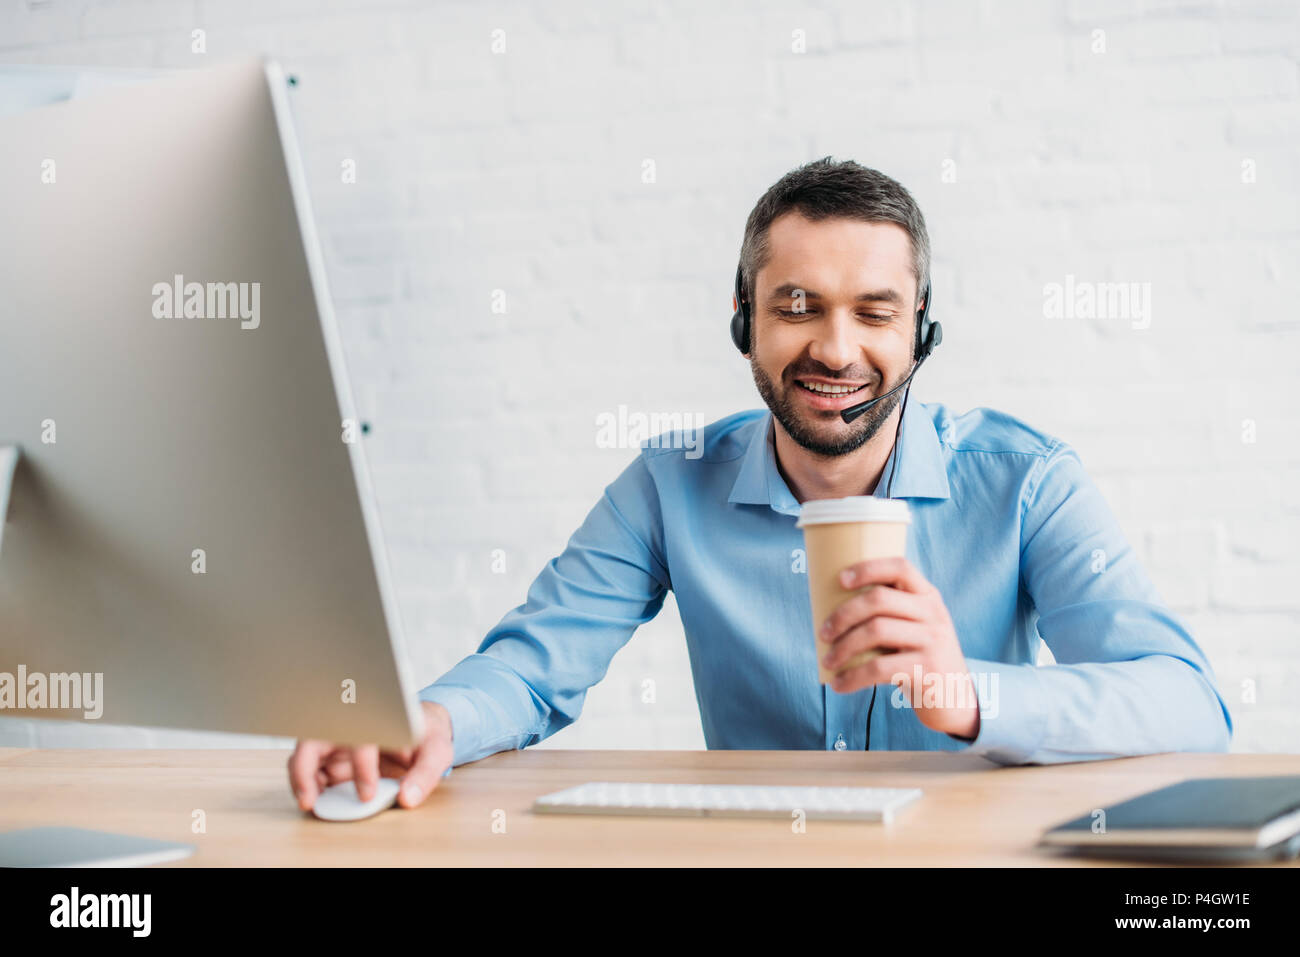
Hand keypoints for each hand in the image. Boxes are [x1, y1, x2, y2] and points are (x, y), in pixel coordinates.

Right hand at [288, 701, 453, 810]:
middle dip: (305, 766)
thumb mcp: (438, 751)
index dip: (362, 767)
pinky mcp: (331, 756)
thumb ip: (426, 774)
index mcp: (378, 720)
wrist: (419, 729)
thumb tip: (407, 798)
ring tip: (308, 802)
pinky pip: (309, 766)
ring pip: (305, 751)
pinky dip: (305, 782)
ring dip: (300, 776)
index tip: (368, 794)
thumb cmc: (425, 737)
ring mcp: (338, 740)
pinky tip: (315, 799)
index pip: (362, 738)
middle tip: (309, 798)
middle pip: (315, 736)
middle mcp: (351, 726)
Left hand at [819, 556, 979, 739]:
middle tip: (823, 633)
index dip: (868, 569)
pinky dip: (852, 677)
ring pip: (876, 631)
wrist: (956, 699)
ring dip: (843, 647)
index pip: (900, 567)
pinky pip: (880, 668)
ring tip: (827, 661)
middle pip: (879, 599)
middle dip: (843, 614)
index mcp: (927, 595)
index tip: (840, 579)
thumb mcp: (915, 628)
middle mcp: (933, 613)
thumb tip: (830, 612)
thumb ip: (889, 615)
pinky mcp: (927, 669)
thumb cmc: (919, 657)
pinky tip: (838, 684)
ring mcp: (933, 640)